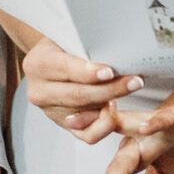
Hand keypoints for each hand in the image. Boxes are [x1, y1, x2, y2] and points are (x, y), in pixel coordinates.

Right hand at [21, 38, 142, 144]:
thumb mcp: (67, 38)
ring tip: (128, 93)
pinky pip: (85, 134)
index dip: (89, 73)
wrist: (48, 62)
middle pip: (78, 95)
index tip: (110, 71)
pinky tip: (115, 112)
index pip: (66, 69)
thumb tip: (115, 56)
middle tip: (134, 81)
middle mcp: (40, 91)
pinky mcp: (62, 124)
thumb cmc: (61, 46)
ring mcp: (50, 111)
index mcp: (38, 65)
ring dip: (110, 106)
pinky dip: (103, 126)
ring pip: (84, 115)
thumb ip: (84, 49)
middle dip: (110, 89)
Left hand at [104, 80, 173, 173]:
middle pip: (118, 165)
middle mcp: (137, 137)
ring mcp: (156, 123)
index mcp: (133, 153)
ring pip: (128, 128)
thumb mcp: (166, 172)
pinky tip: (148, 126)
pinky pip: (166, 116)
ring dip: (110, 134)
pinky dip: (157, 121)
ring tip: (109, 165)